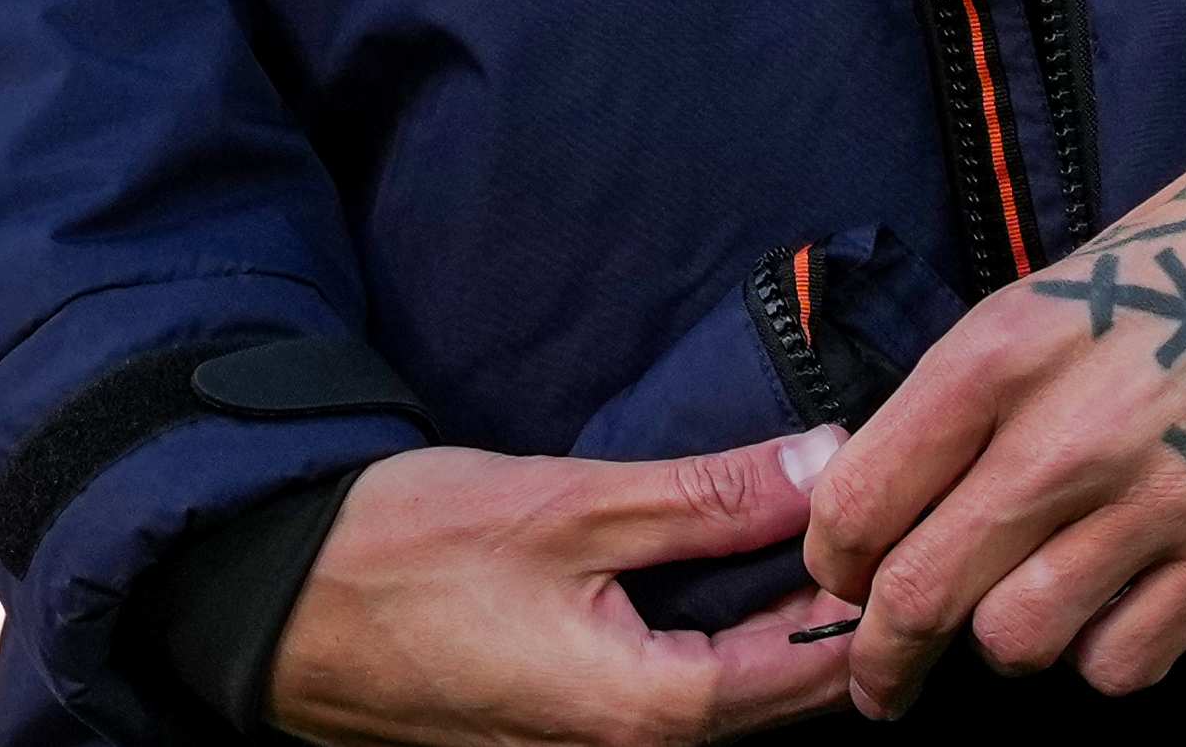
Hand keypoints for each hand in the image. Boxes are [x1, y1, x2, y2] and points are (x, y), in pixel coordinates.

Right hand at [268, 438, 868, 746]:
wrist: (275, 604)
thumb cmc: (408, 551)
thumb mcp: (569, 504)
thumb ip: (706, 497)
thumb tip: (829, 466)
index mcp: (648, 708)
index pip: (811, 672)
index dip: (870, 597)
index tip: (909, 519)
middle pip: (783, 698)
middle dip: (840, 614)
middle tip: (885, 519)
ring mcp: (595, 746)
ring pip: (735, 698)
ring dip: (786, 626)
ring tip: (828, 535)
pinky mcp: (567, 724)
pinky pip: (683, 690)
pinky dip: (729, 636)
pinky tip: (742, 571)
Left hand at [806, 145, 1185, 710]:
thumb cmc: (1182, 263)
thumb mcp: (1046, 295)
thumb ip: (966, 400)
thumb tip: (885, 501)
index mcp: (996, 353)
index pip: (860, 501)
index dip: (835, 568)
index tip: (844, 589)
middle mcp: (1060, 435)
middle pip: (921, 595)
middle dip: (887, 658)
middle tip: (888, 680)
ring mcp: (1150, 502)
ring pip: (1016, 642)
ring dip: (1009, 646)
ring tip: (1030, 616)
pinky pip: (1121, 663)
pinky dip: (1105, 658)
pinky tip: (1119, 612)